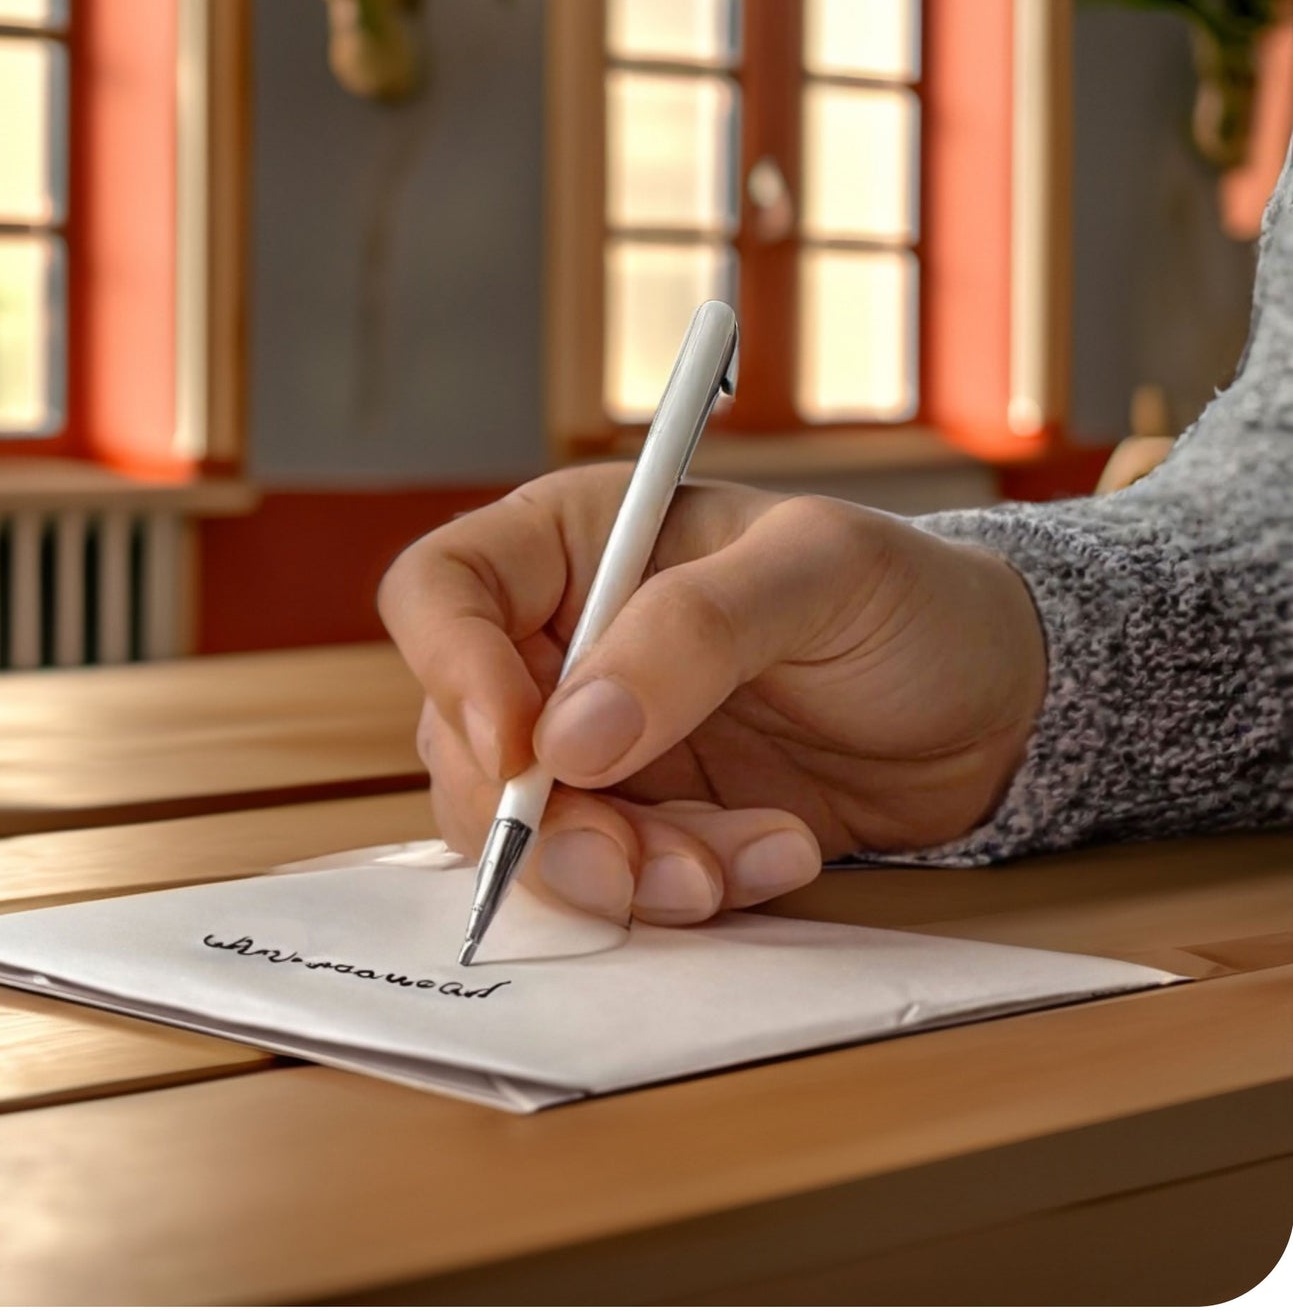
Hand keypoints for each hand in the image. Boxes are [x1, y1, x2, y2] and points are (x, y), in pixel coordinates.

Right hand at [378, 465, 1045, 924]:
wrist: (992, 708)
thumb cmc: (912, 601)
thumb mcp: (823, 572)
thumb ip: (695, 630)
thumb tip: (569, 734)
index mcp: (581, 546)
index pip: (443, 593)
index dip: (452, 670)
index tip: (524, 750)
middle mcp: (567, 646)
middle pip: (467, 741)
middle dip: (547, 817)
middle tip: (643, 858)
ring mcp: (602, 745)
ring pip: (531, 831)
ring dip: (621, 868)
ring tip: (738, 861)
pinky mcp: (647, 822)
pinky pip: (611, 878)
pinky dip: (682, 889)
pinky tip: (779, 854)